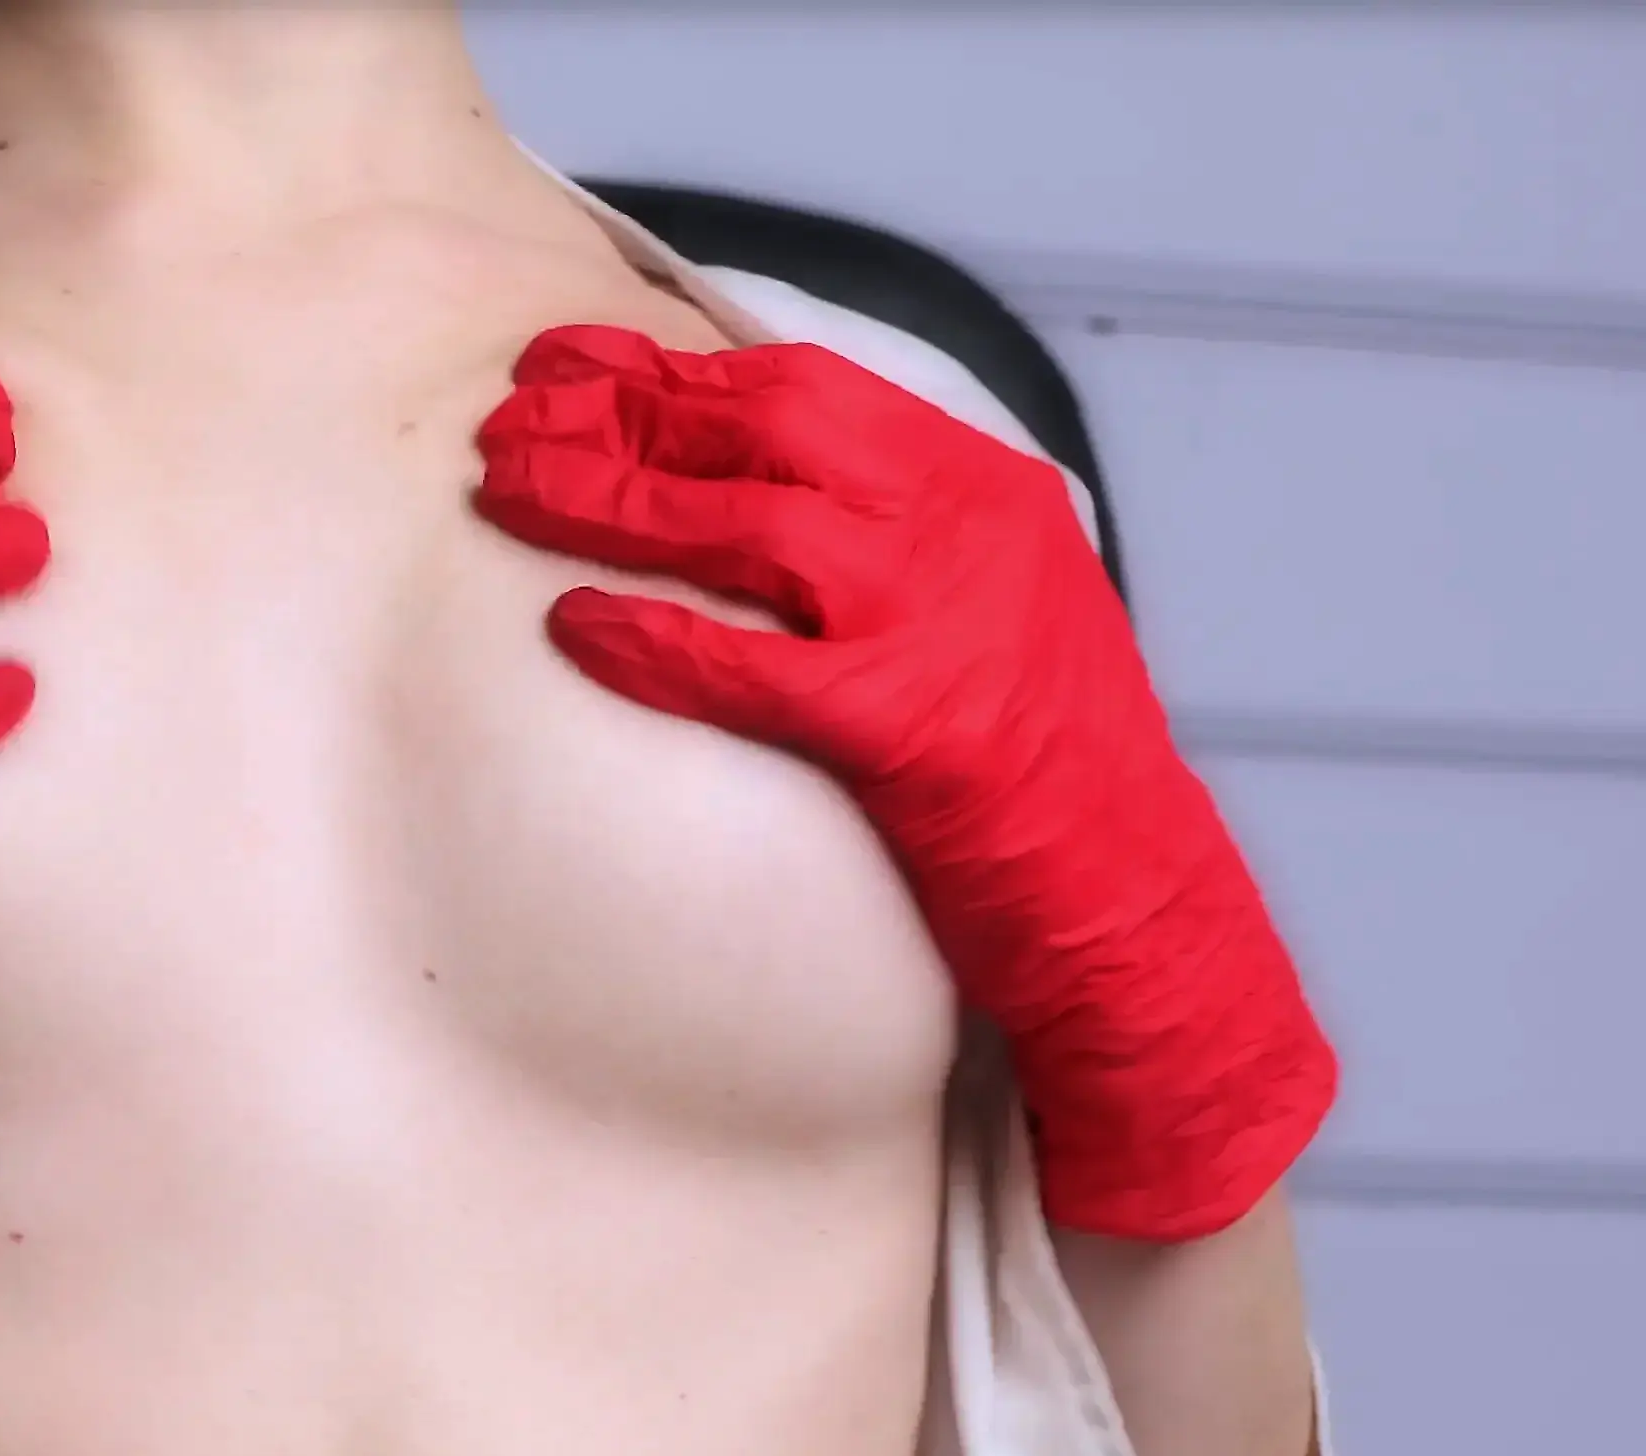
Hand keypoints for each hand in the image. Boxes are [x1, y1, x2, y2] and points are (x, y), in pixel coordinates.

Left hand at [470, 324, 1331, 1240]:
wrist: (1140, 907)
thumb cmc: (1051, 778)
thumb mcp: (996, 613)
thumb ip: (897, 543)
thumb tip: (754, 498)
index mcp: (986, 488)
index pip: (807, 387)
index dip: (672, 370)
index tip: (567, 359)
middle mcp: (966, 529)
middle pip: (764, 429)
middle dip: (622, 408)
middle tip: (508, 412)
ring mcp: (941, 620)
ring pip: (744, 524)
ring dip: (610, 498)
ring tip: (505, 489)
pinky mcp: (911, 728)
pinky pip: (751, 667)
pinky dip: (656, 643)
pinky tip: (574, 627)